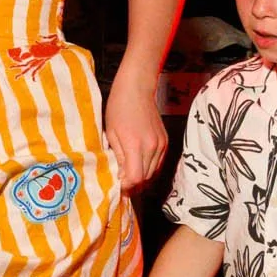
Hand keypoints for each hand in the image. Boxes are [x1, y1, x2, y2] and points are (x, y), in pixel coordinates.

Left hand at [102, 76, 165, 192]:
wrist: (137, 90)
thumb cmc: (118, 109)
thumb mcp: (111, 134)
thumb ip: (118, 157)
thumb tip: (123, 176)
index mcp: (136, 145)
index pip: (136, 178)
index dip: (127, 186)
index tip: (118, 186)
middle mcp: (152, 147)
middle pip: (146, 178)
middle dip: (134, 185)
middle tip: (122, 185)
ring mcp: (161, 144)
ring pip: (153, 173)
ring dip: (142, 178)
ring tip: (129, 177)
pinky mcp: (165, 141)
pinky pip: (158, 163)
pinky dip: (149, 169)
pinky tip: (139, 166)